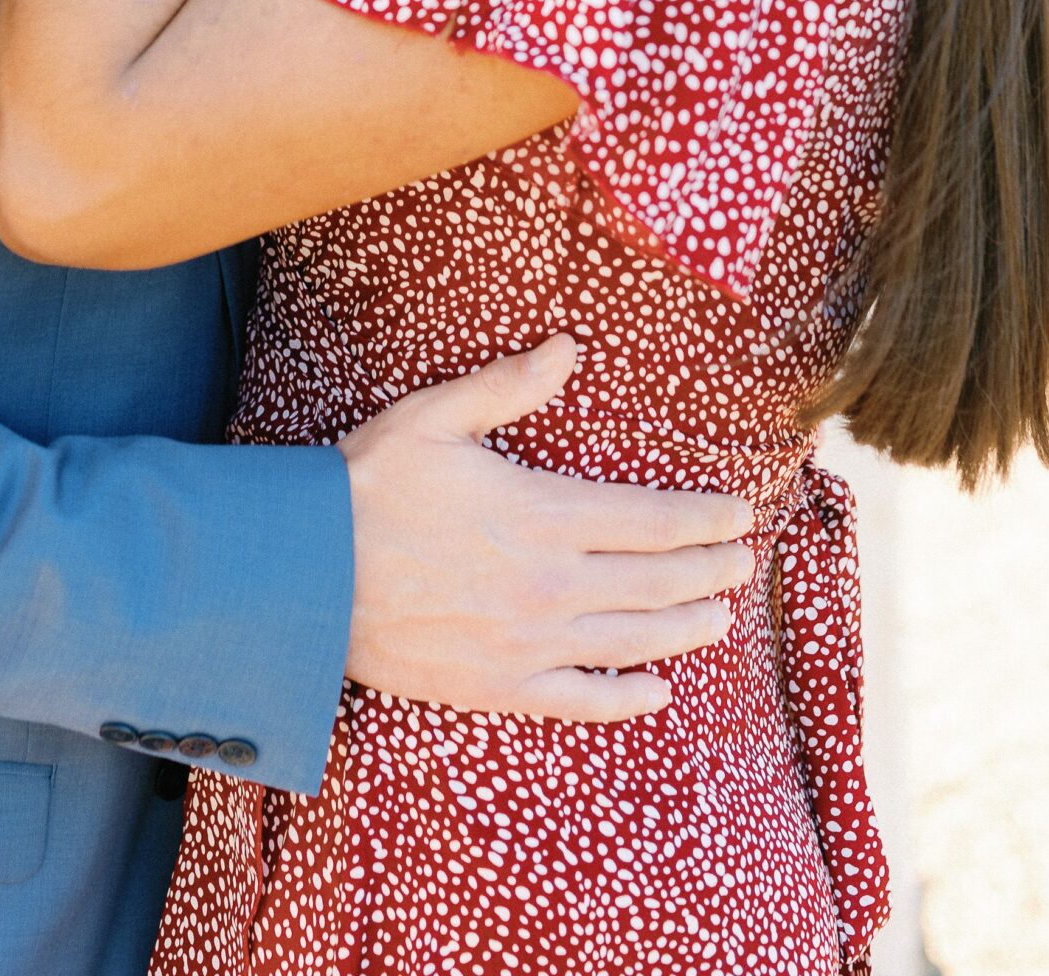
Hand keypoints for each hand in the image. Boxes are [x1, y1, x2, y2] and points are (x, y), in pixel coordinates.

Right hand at [340, 337, 754, 723]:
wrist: (306, 575)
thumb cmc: (368, 487)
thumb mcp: (435, 417)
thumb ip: (508, 387)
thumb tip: (569, 348)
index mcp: (541, 515)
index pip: (649, 519)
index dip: (702, 519)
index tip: (740, 514)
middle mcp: (549, 585)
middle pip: (654, 581)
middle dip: (708, 570)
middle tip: (742, 562)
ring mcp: (527, 644)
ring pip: (631, 641)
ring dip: (685, 628)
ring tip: (719, 617)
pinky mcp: (497, 686)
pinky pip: (580, 700)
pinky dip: (626, 697)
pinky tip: (655, 691)